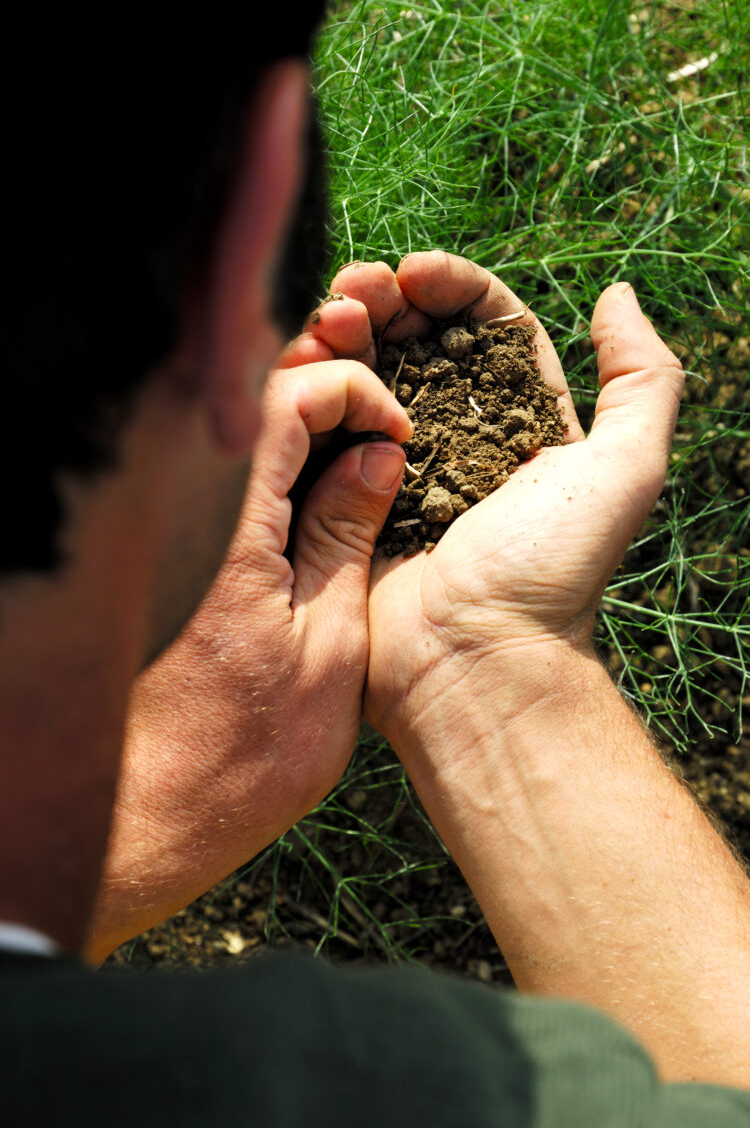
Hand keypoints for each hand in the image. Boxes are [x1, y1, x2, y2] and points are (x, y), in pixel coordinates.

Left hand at [87, 355, 410, 960]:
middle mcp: (198, 516)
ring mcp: (187, 536)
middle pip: (257, 399)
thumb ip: (347, 536)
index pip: (284, 395)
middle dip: (331, 395)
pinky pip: (238, 483)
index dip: (351, 391)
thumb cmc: (249, 749)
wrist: (155, 813)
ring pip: (248, 439)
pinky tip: (330, 501)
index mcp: (235, 526)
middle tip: (389, 433)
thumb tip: (378, 453)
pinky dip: (288, 472)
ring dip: (313, 431)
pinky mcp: (186, 559)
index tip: (398, 433)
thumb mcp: (331, 643)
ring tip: (372, 461)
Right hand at [299, 252, 682, 741]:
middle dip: (388, 299)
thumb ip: (642, 379)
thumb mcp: (626, 471)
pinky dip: (314, 383)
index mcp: (523, 421)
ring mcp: (397, 466)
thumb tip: (616, 296)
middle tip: (357, 286)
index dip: (452, 285)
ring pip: (368, 373)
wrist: (472, 661)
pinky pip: (327, 426)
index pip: (486, 324)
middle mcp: (460, 436)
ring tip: (329, 314)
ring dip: (346, 330)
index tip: (415, 271)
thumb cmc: (549, 570)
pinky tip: (305, 359)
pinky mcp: (348, 495)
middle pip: (419, 340)